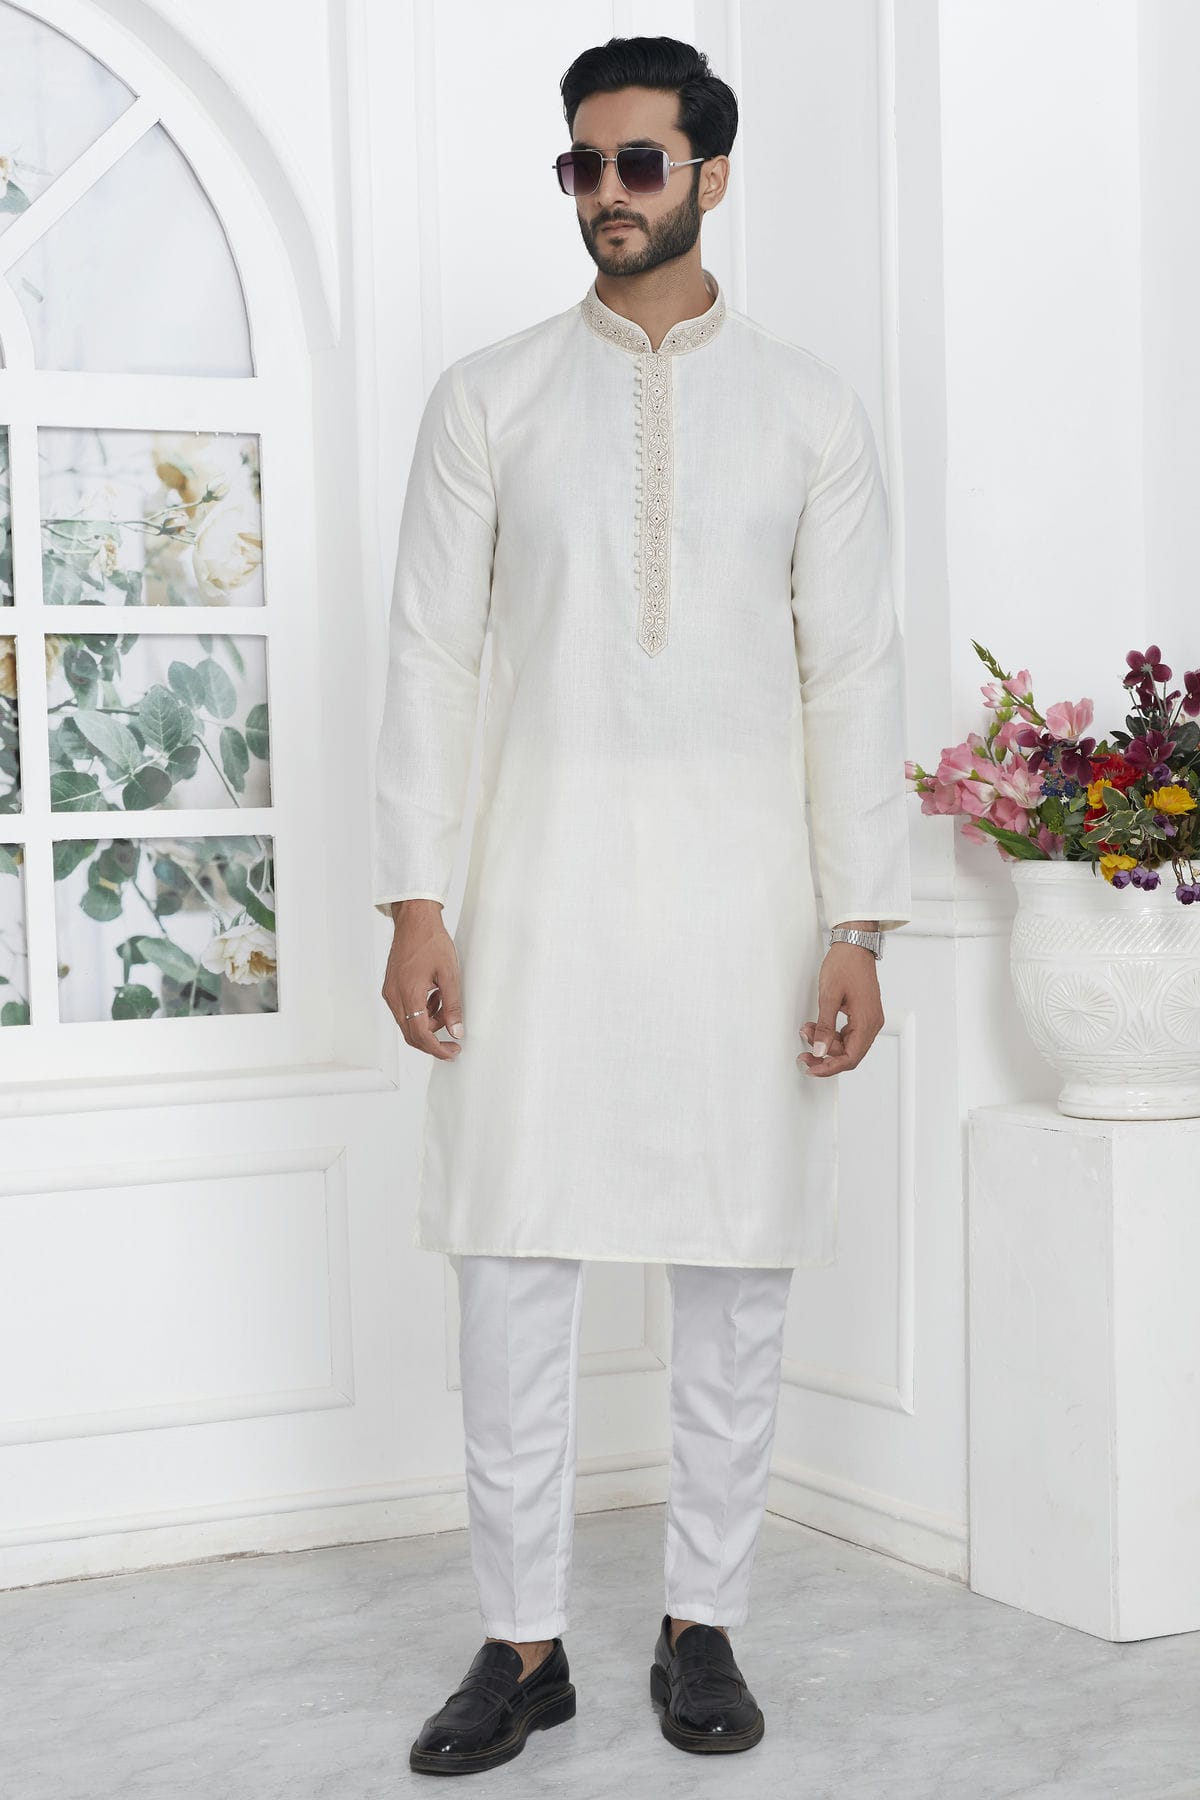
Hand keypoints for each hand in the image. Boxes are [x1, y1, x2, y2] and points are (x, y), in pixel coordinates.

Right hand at [381, 899, 463, 1059]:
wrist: (414, 920)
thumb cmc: (430, 940)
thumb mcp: (449, 974)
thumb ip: (452, 1005)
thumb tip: (456, 1030)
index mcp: (408, 993)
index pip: (420, 1034)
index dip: (437, 1048)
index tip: (452, 1052)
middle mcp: (394, 996)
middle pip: (411, 1034)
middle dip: (433, 1042)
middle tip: (453, 1043)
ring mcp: (390, 992)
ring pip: (408, 1023)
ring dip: (428, 1024)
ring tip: (446, 1005)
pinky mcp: (391, 987)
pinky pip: (405, 1010)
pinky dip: (422, 1012)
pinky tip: (435, 997)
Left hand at [798, 943, 883, 1076]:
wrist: (854, 945)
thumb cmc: (845, 964)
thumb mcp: (828, 996)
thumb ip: (824, 1027)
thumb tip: (819, 1050)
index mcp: (867, 1021)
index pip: (851, 1057)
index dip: (830, 1067)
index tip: (812, 1068)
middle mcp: (872, 1023)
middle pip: (849, 1053)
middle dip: (825, 1054)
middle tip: (804, 1051)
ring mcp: (869, 1018)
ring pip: (848, 1044)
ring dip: (826, 1042)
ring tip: (807, 1031)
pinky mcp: (863, 1013)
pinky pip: (848, 1033)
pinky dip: (832, 1033)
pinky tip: (817, 1027)